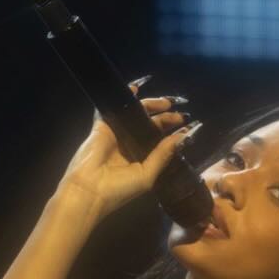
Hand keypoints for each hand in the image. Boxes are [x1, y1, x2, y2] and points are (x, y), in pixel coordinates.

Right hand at [58, 78, 199, 219]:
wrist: (89, 190)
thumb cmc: (119, 189)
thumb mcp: (147, 175)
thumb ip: (163, 155)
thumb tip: (182, 137)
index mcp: (142, 160)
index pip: (161, 141)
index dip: (174, 132)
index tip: (188, 127)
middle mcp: (131, 145)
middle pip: (151, 125)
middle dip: (167, 117)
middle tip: (181, 114)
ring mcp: (118, 134)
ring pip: (137, 114)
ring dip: (153, 105)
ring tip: (168, 103)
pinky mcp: (104, 126)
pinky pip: (116, 108)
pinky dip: (126, 97)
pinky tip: (136, 89)